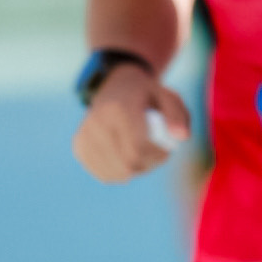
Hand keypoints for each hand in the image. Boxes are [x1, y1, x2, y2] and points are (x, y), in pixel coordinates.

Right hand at [74, 59, 190, 181]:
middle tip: (156, 155)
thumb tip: (182, 137)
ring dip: (135, 170)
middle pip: (128, 164)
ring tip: (142, 154)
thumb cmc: (146, 96)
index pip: (138, 147)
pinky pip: (105, 174)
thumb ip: (178, 115)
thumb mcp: (167, 97)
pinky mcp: (79, 146)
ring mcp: (85, 134)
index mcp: (119, 107)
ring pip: (116, 173)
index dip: (157, 156)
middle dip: (148, 165)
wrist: (115, 87)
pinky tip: (125, 157)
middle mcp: (97, 120)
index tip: (167, 150)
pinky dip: (120, 173)